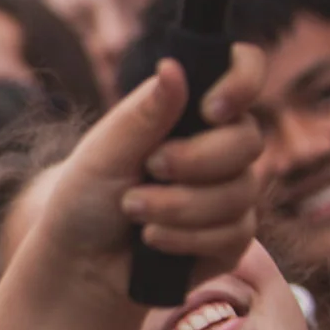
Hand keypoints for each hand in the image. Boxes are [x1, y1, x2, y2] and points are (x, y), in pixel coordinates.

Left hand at [26, 47, 267, 291]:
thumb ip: (144, 114)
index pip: (243, 71)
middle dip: (195, 160)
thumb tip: (172, 67)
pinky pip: (234, 233)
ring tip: (133, 208)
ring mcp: (230, 192)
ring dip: (178, 205)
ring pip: (240, 191)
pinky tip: (152, 239)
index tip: (211, 110)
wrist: (81, 262)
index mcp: (188, 112)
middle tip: (150, 168)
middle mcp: (218, 146)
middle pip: (248, 139)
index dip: (242, 82)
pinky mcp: (232, 237)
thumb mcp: (104, 153)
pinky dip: (184, 237)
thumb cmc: (86, 198)